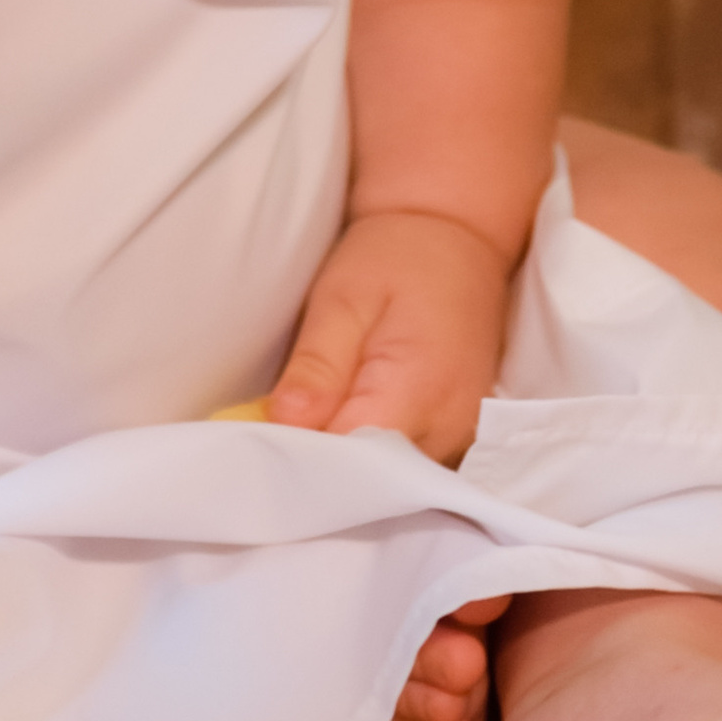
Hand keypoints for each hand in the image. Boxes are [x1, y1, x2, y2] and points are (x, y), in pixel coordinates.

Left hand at [266, 206, 513, 463]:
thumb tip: (285, 424)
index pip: (352, 464)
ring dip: (346, 463)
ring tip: (308, 426)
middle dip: (321, 468)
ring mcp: (459, 436)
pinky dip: (371, 454)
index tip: (262, 449)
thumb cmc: (396, 257)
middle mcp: (449, 428)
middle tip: (275, 436)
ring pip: (389, 481)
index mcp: (419, 392)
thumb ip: (318, 364)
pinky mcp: (457, 434)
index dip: (303, 462)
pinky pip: (406, 464)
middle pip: (373, 482)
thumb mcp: (342, 296)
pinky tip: (342, 426)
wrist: (456, 238)